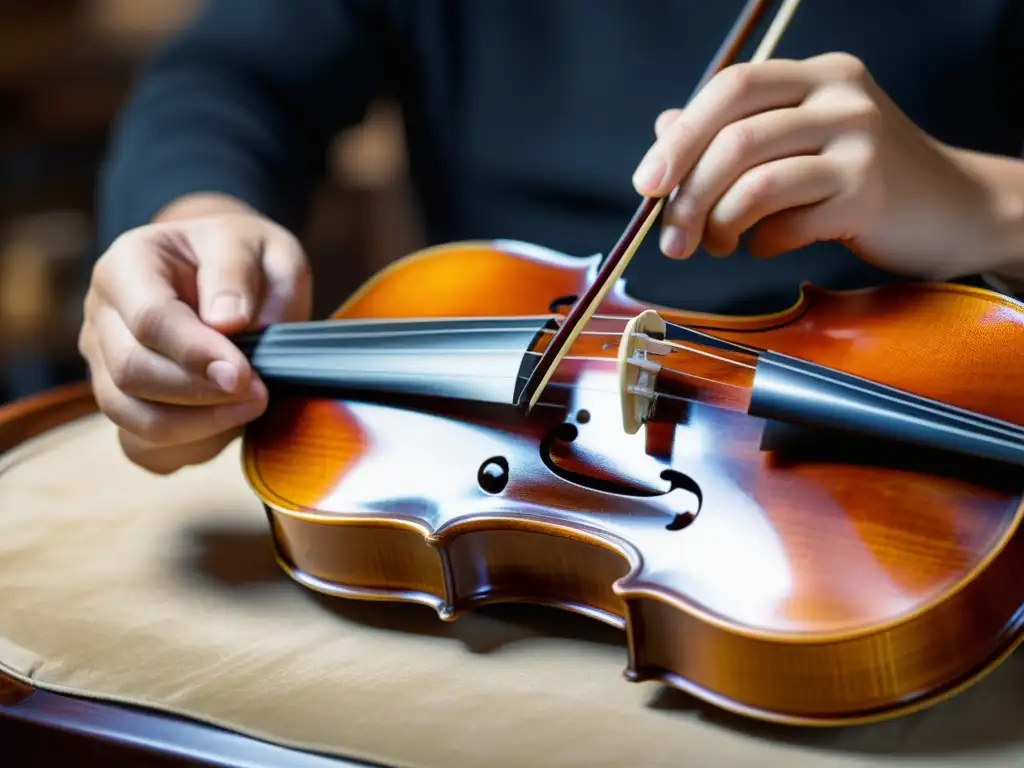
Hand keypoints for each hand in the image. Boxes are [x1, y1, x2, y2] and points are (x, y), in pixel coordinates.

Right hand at [78, 194, 311, 473]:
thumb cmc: (244, 258)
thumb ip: (238, 275)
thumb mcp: (257, 246)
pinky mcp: (123, 403)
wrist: (232, 276)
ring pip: (130, 417)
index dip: (196, 353)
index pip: (149, 318)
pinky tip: (228, 424)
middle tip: (260, 393)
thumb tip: (226, 321)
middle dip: (200, 393)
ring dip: (198, 425)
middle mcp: (103, 314)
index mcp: (129, 263)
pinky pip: (142, 447)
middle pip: (131, 372)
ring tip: (252, 407)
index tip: (244, 373)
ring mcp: (104, 363)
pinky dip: (187, 447)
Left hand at [633, 53, 995, 279]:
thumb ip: (736, 131)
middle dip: (687, 194)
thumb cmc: (864, 178)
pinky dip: (763, 244)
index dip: (680, 137)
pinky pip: (786, 224)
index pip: (732, 88)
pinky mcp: (869, 194)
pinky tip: (768, 245)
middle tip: (671, 238)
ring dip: (719, 225)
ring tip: (717, 244)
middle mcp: (841, 98)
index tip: (647, 184)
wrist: (954, 209)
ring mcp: (859, 143)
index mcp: (817, 75)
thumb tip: (665, 131)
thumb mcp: (801, 141)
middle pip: (735, 138)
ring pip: (755, 183)